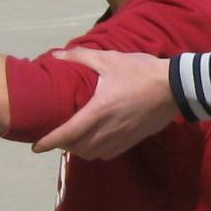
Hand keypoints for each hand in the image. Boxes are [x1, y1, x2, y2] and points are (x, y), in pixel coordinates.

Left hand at [31, 45, 177, 157]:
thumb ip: (80, 57)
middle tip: (56, 136)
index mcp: (99, 110)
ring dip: (80, 150)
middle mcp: (108, 129)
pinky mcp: (133, 141)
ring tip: (74, 139)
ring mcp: (121, 138)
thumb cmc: (140, 71)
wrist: (175, 87)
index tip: (35, 147)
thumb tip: (54, 55)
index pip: (67, 133)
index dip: (49, 142)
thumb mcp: (109, 59)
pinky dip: (97, 152)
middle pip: (77, 148)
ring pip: (92, 154)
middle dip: (63, 145)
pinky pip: (108, 154)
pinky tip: (96, 141)